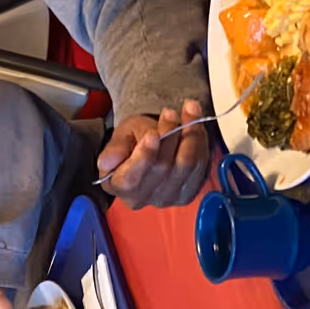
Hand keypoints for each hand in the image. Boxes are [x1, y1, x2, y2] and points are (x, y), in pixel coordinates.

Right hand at [95, 103, 209, 208]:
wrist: (148, 148)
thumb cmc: (131, 142)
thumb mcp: (120, 135)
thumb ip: (116, 146)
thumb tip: (108, 161)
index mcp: (119, 185)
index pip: (132, 178)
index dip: (144, 156)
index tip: (151, 134)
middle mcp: (143, 198)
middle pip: (164, 169)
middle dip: (170, 135)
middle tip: (169, 112)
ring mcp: (168, 198)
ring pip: (187, 166)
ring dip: (190, 134)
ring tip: (188, 110)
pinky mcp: (188, 193)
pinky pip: (201, 165)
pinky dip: (201, 141)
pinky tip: (195, 123)